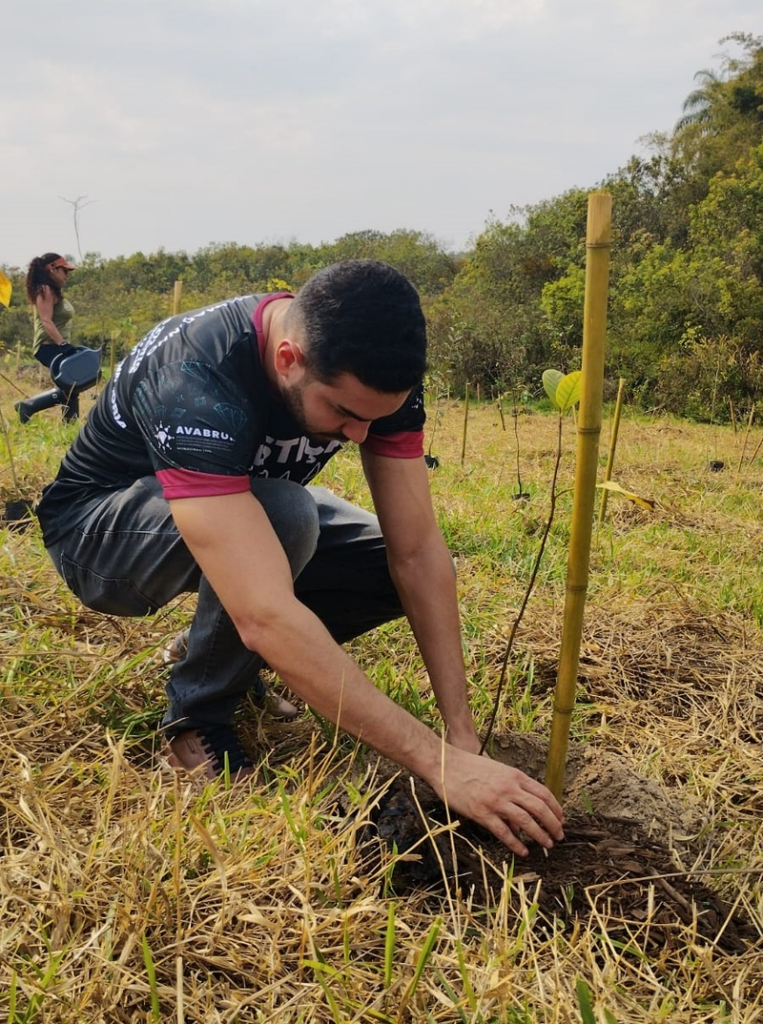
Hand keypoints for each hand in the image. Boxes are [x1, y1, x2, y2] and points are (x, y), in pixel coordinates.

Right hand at [435, 749, 564, 856]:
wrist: (446, 764)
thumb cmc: (470, 766)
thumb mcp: (497, 770)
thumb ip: (512, 787)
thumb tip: (523, 812)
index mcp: (514, 776)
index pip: (544, 793)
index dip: (556, 809)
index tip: (561, 819)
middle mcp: (508, 788)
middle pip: (540, 808)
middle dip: (554, 824)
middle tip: (559, 836)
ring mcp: (495, 801)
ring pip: (526, 821)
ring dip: (540, 835)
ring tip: (548, 845)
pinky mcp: (481, 813)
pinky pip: (503, 832)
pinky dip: (516, 844)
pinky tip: (523, 851)